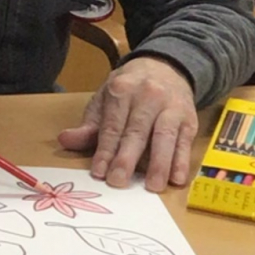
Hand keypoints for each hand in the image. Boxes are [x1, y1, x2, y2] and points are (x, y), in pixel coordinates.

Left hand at [57, 56, 197, 189]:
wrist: (166, 67)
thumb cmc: (131, 90)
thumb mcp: (106, 100)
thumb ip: (89, 125)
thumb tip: (65, 140)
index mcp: (122, 90)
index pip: (112, 125)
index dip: (105, 150)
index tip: (99, 172)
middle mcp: (148, 96)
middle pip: (137, 131)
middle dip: (127, 158)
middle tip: (119, 181)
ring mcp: (171, 107)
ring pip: (164, 136)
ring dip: (159, 163)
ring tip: (153, 186)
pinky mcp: (189, 118)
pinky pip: (185, 141)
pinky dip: (182, 161)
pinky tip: (177, 178)